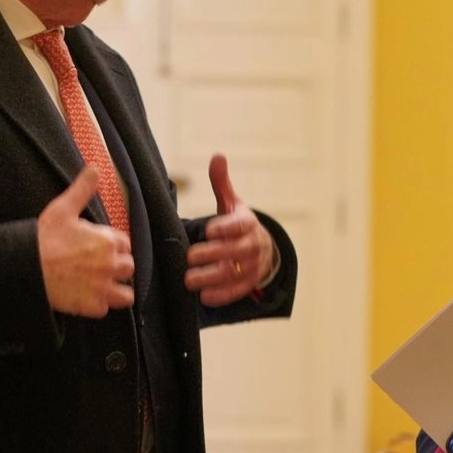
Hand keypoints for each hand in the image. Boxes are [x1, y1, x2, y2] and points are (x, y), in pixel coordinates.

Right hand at [37, 166, 134, 316]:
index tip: (100, 247)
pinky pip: (104, 310)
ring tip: (102, 286)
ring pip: (126, 295)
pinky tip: (86, 298)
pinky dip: (97, 306)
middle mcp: (110, 265)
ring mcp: (102, 288)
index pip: (125, 244)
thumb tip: (95, 168)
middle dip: (117, 267)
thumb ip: (83, 189)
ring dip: (117, 291)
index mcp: (108, 241)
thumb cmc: (43, 238)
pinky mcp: (90, 307)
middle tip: (99, 267)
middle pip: (128, 268)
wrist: (23, 267)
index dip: (113, 245)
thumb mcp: (63, 208)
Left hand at [184, 154, 274, 305]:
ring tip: (189, 280)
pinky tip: (204, 297)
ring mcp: (252, 266)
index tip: (209, 230)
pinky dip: (222, 295)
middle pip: (235, 251)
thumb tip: (218, 156)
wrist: (263, 249)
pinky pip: (237, 291)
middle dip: (212, 255)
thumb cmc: (239, 224)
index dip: (226, 228)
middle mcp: (253, 245)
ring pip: (234, 273)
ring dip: (211, 278)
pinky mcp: (249, 283)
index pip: (240, 225)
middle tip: (190, 257)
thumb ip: (222, 183)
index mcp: (247, 223)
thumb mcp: (232, 204)